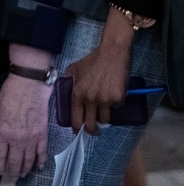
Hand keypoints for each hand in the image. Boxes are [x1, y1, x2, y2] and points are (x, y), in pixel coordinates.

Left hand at [0, 73, 51, 179]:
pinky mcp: (42, 134)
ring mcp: (31, 138)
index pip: (0, 156)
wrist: (29, 84)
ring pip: (28, 160)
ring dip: (25, 169)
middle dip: (12, 171)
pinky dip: (40, 161)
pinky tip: (38, 166)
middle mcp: (17, 139)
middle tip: (11, 177)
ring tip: (22, 174)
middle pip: (14, 161)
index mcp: (3, 132)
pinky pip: (42, 153)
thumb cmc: (10, 93)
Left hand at [66, 10, 132, 133]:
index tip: (78, 132)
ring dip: (104, 115)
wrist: (112, 53)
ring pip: (105, 119)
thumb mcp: (75, 68)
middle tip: (95, 129)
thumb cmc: (93, 60)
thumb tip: (66, 90)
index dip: (77, 128)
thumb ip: (69, 80)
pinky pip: (116, 108)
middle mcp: (90, 99)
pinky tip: (114, 93)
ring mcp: (105, 100)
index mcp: (78, 93)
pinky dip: (115, 104)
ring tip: (105, 107)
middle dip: (92, 130)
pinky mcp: (118, 98)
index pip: (76, 119)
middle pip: (91, 125)